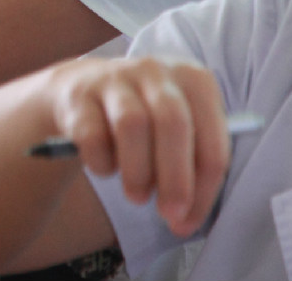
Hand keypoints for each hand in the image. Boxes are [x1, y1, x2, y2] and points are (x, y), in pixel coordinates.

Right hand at [42, 57, 230, 237]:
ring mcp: (114, 77)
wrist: (81, 88)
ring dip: (137, 172)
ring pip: (132, 124)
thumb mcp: (177, 130)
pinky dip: (101, 162)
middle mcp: (155, 71)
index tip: (188, 220)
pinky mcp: (79, 92)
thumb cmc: (142, 117)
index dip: (204, 188)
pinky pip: (92, 134)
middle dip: (175, 179)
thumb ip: (191, 168)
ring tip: (136, 196)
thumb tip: (186, 220)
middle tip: (168, 214)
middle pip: (173, 123)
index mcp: (194, 80)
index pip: (212, 140)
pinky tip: (105, 168)